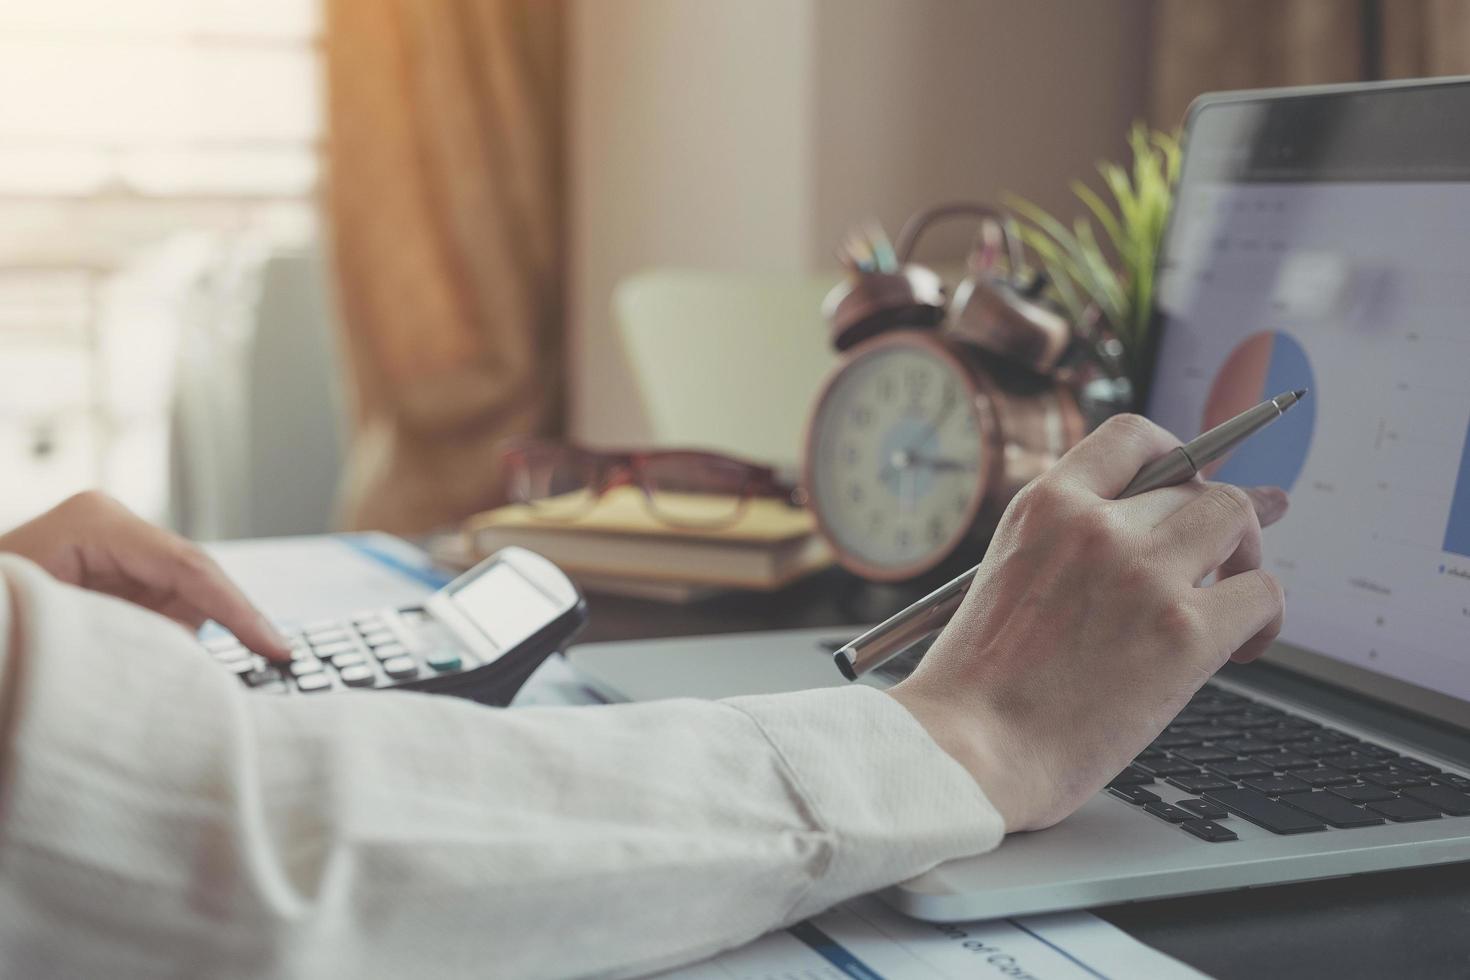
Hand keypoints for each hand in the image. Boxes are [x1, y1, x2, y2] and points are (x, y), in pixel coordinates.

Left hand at [0, 491, 289, 660]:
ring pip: (187, 601)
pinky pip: (164, 616)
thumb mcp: (48, 626)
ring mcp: (115, 555)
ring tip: (217, 681)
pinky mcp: (115, 584)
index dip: (240, 611)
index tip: (278, 648)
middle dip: (230, 626)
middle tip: (274, 671)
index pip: (190, 567)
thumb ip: (128, 638)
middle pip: (197, 581)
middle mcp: (112, 531)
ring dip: (201, 640)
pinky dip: (177, 647)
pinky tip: (191, 675)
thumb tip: (196, 660)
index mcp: (97, 524)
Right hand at [888, 415, 1287, 831]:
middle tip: (1220, 558)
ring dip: (1245, 557)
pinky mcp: (1184, 632)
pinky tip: (1239, 649)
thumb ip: (1066, 550)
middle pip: (1195, 482)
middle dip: (1215, 519)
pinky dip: (1263, 620)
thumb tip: (1140, 545)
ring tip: (1230, 602)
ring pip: (1237, 519)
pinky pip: (1262, 595)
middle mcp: (1096, 525)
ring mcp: (1144, 573)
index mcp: (1044, 507)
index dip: (1173, 456)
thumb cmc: (977, 689)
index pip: (1131, 436)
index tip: (1185, 482)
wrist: (966, 750)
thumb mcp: (1007, 578)